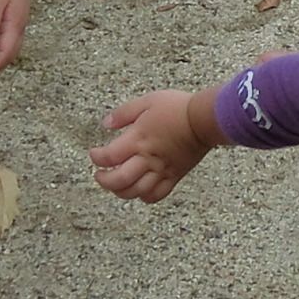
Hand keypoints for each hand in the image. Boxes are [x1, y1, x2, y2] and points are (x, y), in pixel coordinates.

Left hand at [93, 87, 215, 201]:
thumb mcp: (147, 101)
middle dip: (104, 181)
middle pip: (119, 180)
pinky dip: (145, 197)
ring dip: (121, 192)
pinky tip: (139, 191)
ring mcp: (161, 170)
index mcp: (138, 139)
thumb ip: (124, 113)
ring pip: (136, 192)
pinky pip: (157, 195)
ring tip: (116, 186)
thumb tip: (106, 123)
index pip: (109, 156)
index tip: (95, 154)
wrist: (204, 119)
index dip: (97, 158)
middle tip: (100, 175)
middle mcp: (147, 158)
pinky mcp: (174, 176)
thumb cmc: (178, 108)